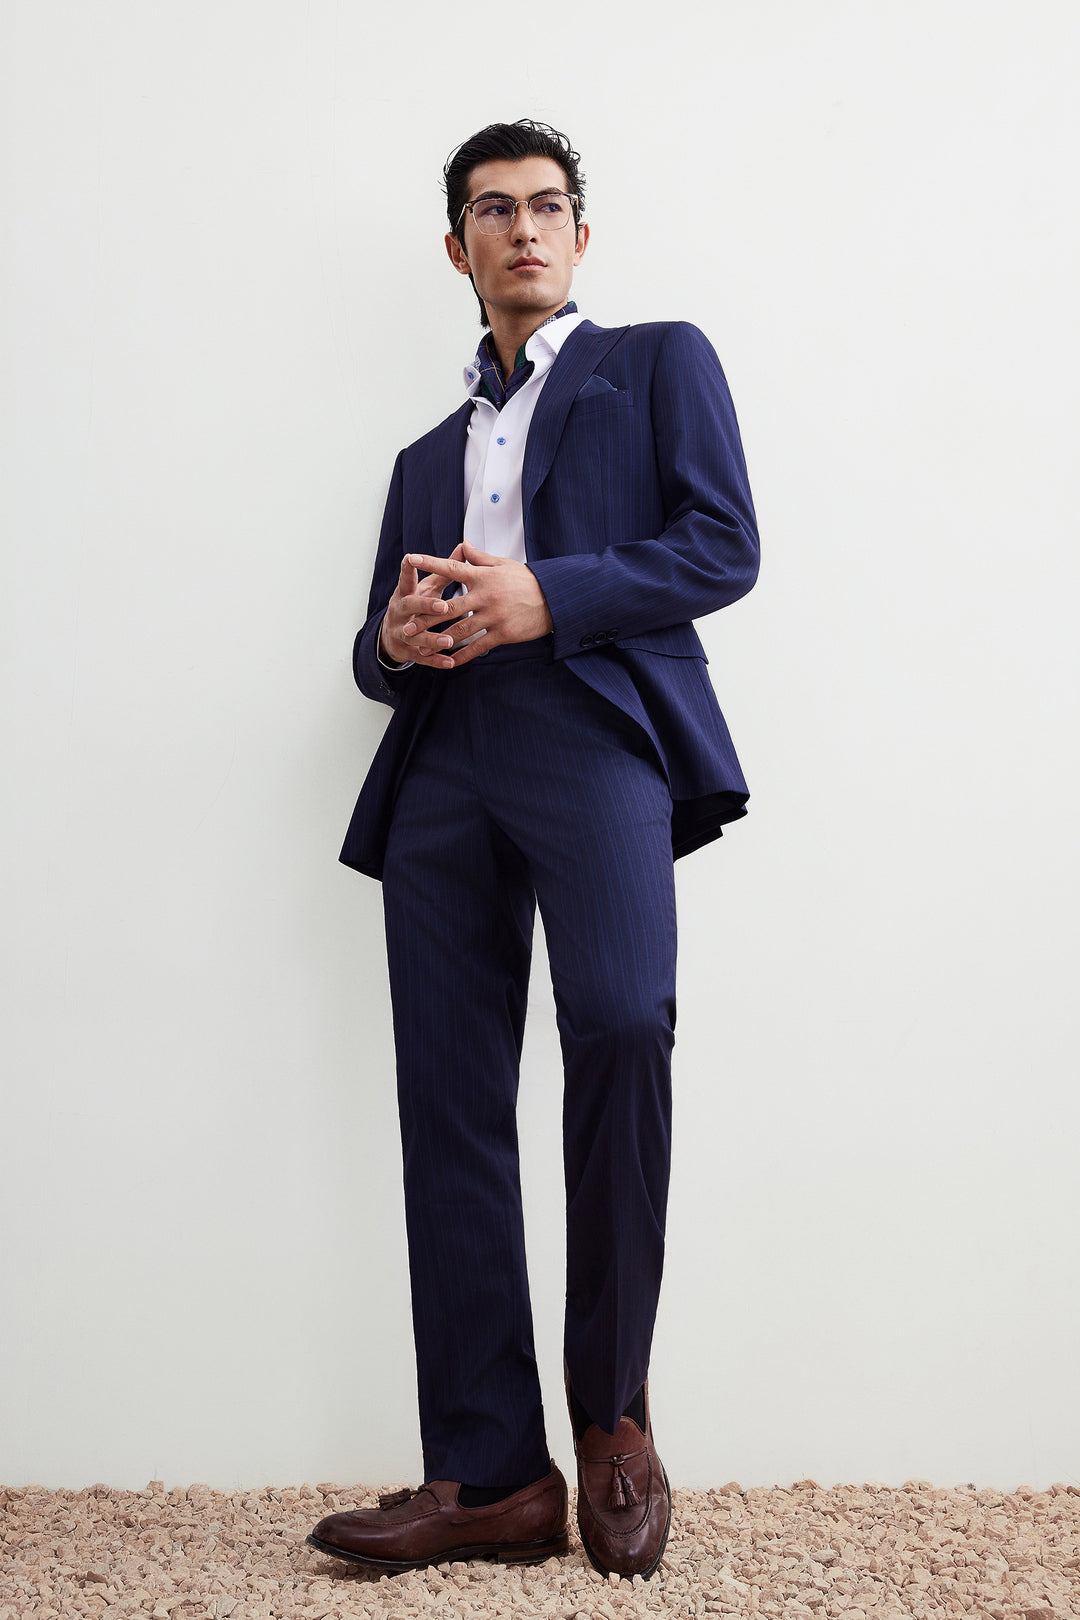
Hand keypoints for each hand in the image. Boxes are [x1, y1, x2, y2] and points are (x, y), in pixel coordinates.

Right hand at [380, 543, 468, 670]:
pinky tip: (450, 662)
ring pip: (414, 636)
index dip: (407, 569)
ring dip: (431, 639)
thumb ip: (445, 570)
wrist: (392, 636)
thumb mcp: (427, 587)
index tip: (410, 558)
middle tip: (443, 606)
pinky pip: (421, 658)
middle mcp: (399, 612)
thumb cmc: (416, 605)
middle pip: (409, 606)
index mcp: (404, 593)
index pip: (405, 578)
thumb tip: (464, 546)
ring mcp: (401, 632)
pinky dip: (436, 661)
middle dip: (425, 606)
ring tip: (448, 641)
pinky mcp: (406, 651)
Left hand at [397, 539, 552, 668]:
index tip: (411, 558)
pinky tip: (450, 661)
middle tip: (407, 626)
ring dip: (439, 641)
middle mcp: (485, 596)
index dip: (431, 563)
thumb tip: (463, 544)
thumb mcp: (503, 564)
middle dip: (426, 619)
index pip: (452, 568)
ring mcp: (493, 616)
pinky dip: (463, 655)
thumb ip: (479, 558)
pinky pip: (478, 646)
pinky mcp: (503, 633)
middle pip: (449, 608)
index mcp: (483, 576)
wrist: (554, 600)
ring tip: (422, 648)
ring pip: (460, 630)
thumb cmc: (527, 580)